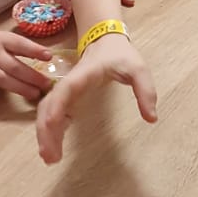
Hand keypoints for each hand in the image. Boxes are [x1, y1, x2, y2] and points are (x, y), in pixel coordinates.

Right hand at [0, 30, 56, 105]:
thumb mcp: (3, 37)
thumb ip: (20, 46)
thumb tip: (45, 55)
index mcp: (2, 41)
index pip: (20, 45)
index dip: (35, 50)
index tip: (49, 57)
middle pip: (14, 66)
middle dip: (32, 76)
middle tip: (46, 85)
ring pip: (2, 78)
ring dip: (18, 87)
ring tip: (33, 94)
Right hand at [33, 34, 156, 165]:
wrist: (105, 38)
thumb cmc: (120, 55)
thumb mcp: (138, 69)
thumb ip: (146, 91)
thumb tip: (151, 118)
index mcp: (83, 75)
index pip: (64, 91)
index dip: (55, 109)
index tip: (52, 127)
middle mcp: (68, 83)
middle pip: (48, 106)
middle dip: (46, 132)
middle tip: (51, 158)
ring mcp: (65, 89)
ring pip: (46, 111)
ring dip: (45, 133)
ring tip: (51, 157)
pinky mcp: (66, 95)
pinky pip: (52, 111)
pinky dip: (50, 128)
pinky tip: (55, 143)